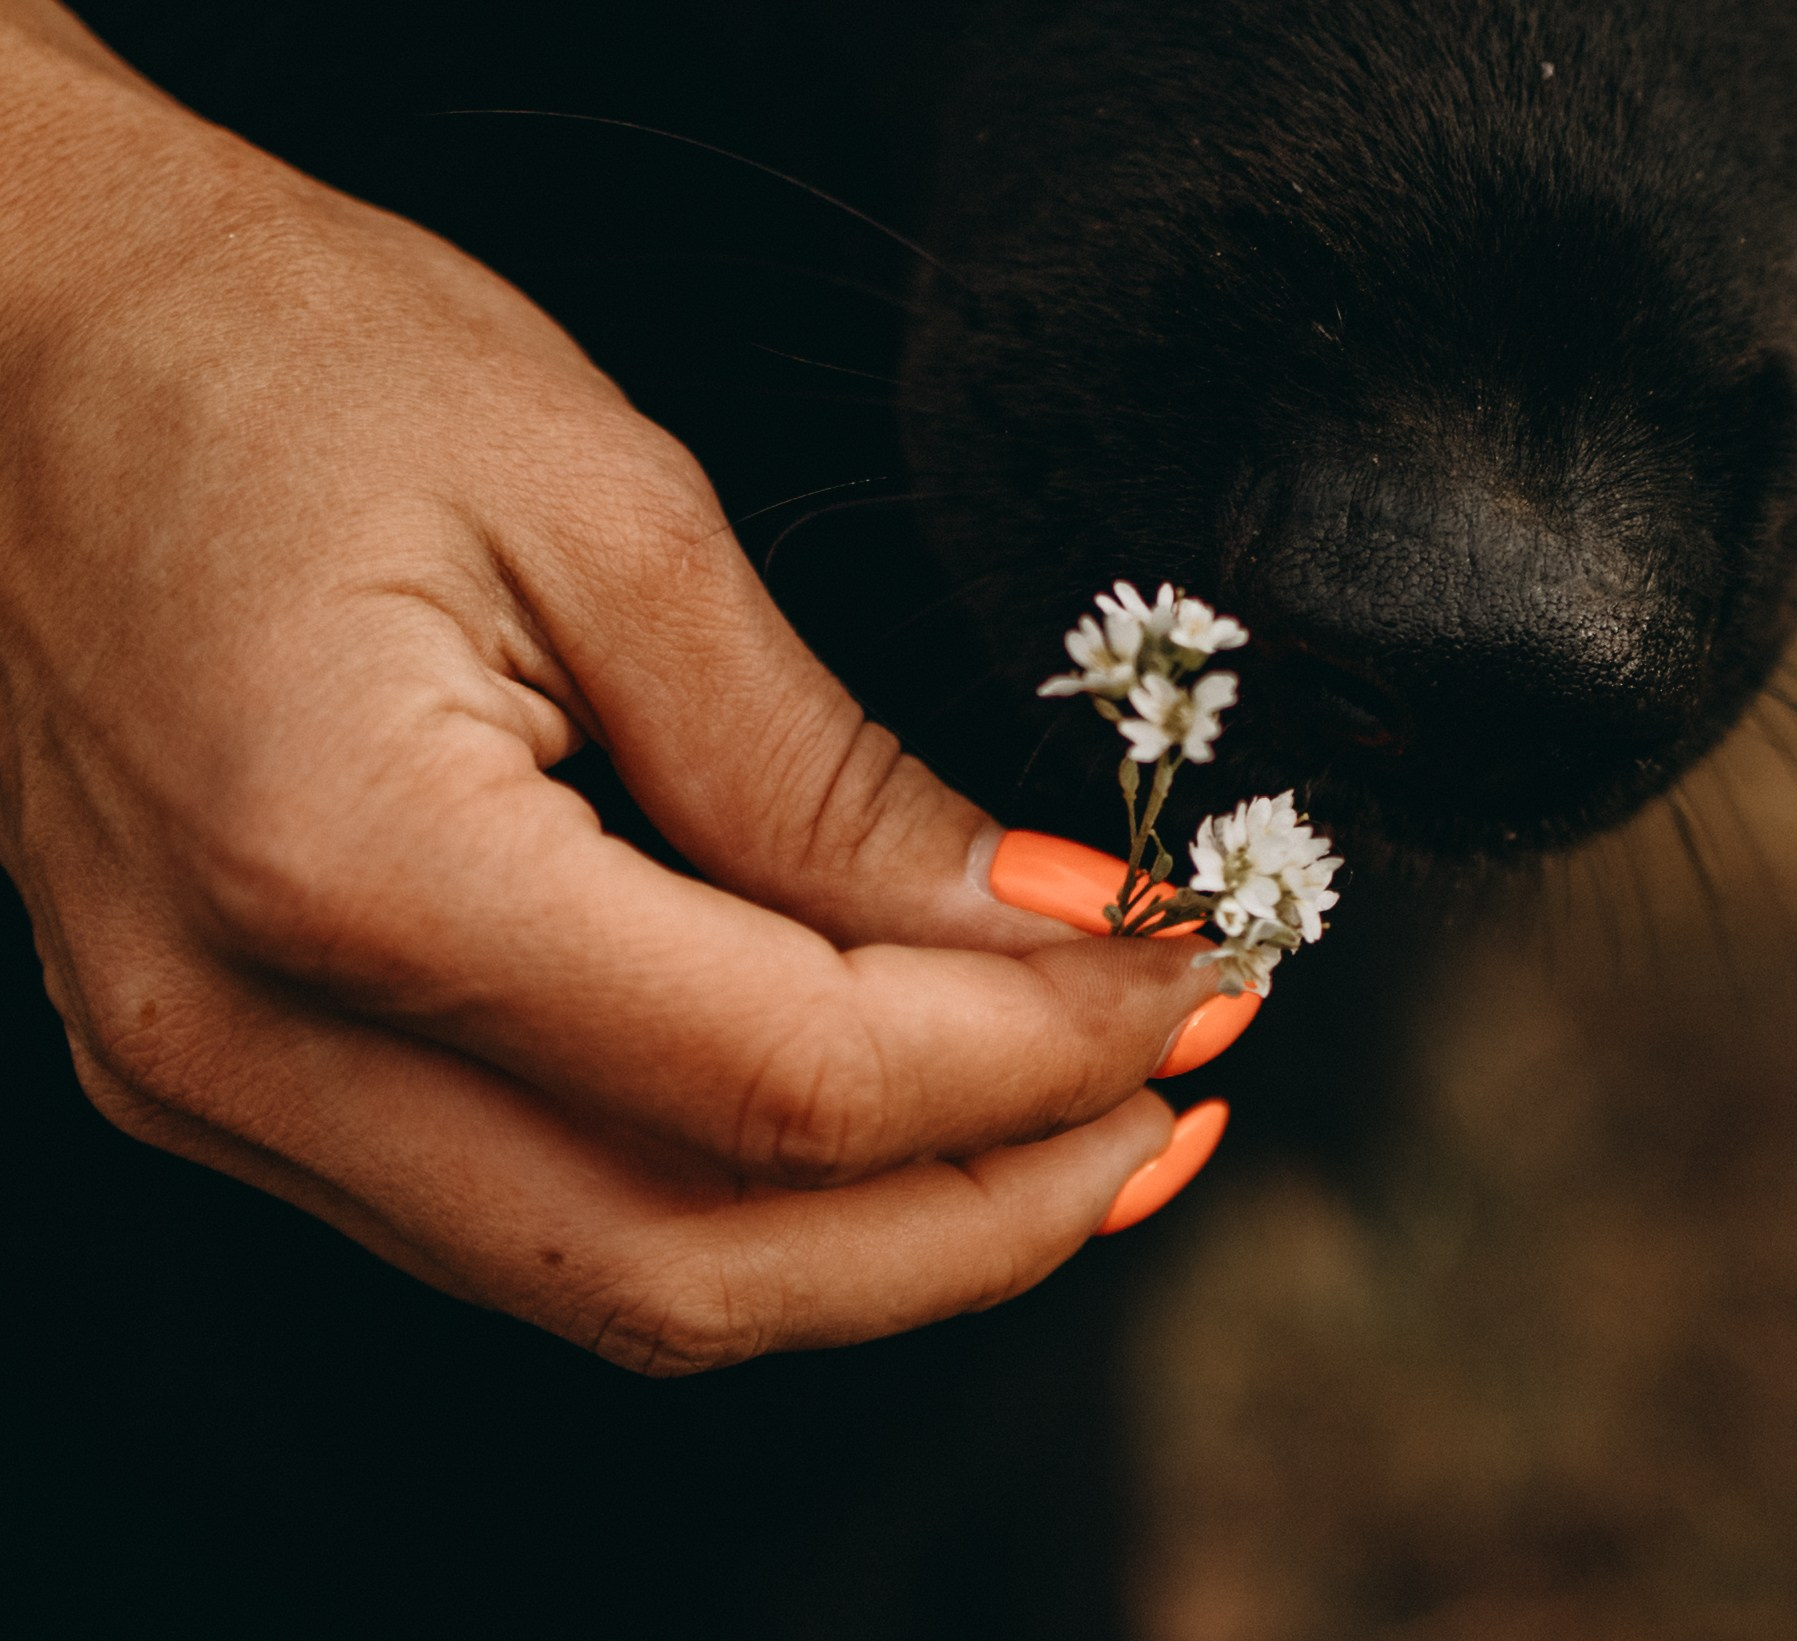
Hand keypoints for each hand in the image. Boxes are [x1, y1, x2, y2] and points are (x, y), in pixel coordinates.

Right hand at [0, 13, 1222, 1371]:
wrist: (22, 333)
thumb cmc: (285, 359)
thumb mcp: (613, 512)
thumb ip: (822, 772)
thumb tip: (1034, 930)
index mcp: (348, 866)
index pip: (781, 1080)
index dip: (1030, 1057)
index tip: (1187, 984)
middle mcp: (251, 1038)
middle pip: (702, 1267)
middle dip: (988, 1216)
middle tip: (1171, 1114)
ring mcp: (222, 1082)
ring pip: (623, 1284)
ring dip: (882, 1244)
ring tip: (1074, 1138)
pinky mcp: (240, 1073)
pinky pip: (539, 1221)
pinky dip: (743, 1204)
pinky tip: (882, 1127)